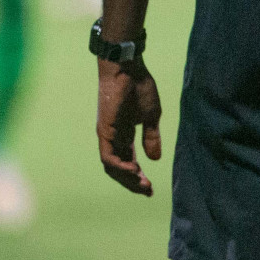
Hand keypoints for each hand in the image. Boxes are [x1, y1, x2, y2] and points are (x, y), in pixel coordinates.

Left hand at [97, 56, 161, 195]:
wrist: (127, 68)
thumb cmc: (139, 87)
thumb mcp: (150, 117)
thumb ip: (151, 137)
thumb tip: (154, 159)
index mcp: (124, 134)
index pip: (127, 162)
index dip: (138, 177)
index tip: (151, 188)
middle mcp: (113, 136)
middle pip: (118, 168)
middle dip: (133, 183)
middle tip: (148, 191)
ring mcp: (107, 134)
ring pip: (111, 166)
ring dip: (127, 179)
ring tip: (143, 185)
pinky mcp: (105, 130)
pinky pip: (108, 156)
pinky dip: (120, 167)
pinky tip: (134, 172)